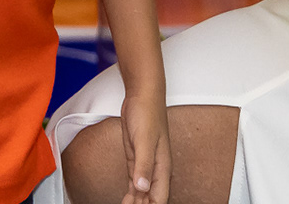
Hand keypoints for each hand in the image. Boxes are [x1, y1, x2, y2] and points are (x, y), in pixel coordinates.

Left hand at [119, 87, 169, 203]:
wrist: (142, 95)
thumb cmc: (147, 113)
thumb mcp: (144, 139)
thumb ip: (144, 164)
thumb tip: (142, 187)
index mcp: (162, 167)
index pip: (159, 199)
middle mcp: (156, 169)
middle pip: (151, 199)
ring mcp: (146, 165)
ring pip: (142, 193)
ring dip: (136, 203)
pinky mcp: (136, 160)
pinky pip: (135, 184)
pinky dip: (131, 195)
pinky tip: (126, 201)